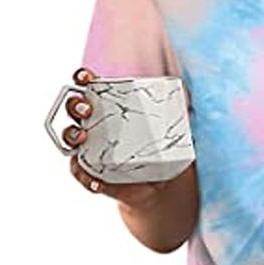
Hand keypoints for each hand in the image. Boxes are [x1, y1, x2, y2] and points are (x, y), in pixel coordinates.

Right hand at [64, 66, 172, 211]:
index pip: (88, 88)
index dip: (81, 79)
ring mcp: (90, 151)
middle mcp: (93, 126)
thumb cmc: (160, 149)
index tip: (85, 77)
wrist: (160, 187)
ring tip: (83, 136)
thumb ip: (179, 114)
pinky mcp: (93, 175)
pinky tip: (95, 181)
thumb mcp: (171, 130)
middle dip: (75, 104)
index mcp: (108, 109)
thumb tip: (194, 101)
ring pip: (69, 139)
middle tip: (87, 108)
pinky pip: (81, 174)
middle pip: (73, 109)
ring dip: (71, 135)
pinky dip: (85, 178)